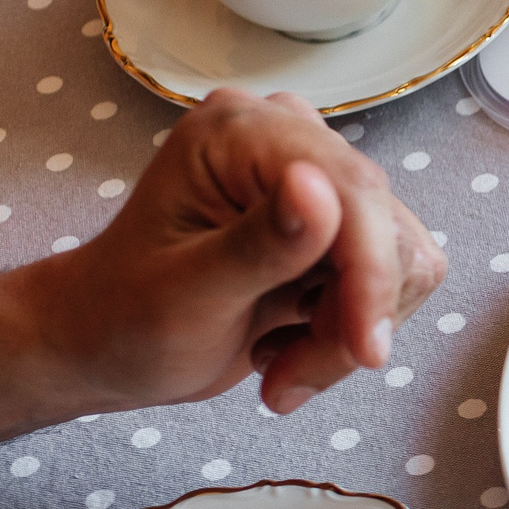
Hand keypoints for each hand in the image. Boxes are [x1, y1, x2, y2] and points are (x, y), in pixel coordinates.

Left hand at [21, 86, 444, 414]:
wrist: (107, 344)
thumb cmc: (123, 317)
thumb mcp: (185, 292)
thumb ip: (258, 244)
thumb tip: (319, 191)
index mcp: (240, 134)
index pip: (352, 192)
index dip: (370, 276)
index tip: (365, 352)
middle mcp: (288, 140)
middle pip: (385, 231)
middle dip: (349, 318)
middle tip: (285, 375)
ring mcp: (320, 182)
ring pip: (401, 263)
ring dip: (347, 334)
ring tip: (277, 363)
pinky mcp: (342, 224)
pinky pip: (395, 281)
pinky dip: (350, 333)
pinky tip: (289, 345)